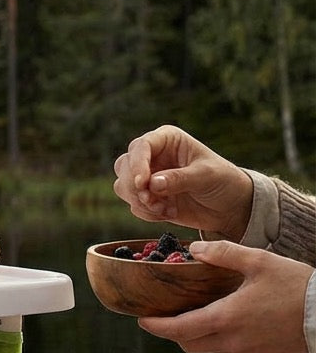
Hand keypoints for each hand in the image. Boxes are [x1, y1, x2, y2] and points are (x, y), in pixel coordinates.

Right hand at [113, 125, 253, 238]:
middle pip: (124, 166)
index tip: (143, 184)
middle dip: (135, 187)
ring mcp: (148, 177)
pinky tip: (168, 212)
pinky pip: (133, 205)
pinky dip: (146, 213)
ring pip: (123, 186)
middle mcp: (153, 155)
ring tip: (164, 209)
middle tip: (153, 200)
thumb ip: (179, 179)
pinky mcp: (147, 196)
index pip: (141, 146)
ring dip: (140, 201)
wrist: (229, 207)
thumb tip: (152, 184)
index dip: (138, 164)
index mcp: (167, 140)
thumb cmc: (223, 181)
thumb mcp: (206, 176)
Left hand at [138, 240, 312, 352]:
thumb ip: (223, 253)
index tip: (141, 319)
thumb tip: (195, 248)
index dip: (155, 327)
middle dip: (172, 331)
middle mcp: (231, 341)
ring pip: (207, 349)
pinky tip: (225, 320)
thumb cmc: (296, 285)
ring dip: (195, 336)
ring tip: (193, 315)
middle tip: (165, 314)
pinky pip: (229, 351)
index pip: (178, 330)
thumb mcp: (258, 261)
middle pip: (187, 343)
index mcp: (225, 319)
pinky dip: (219, 339)